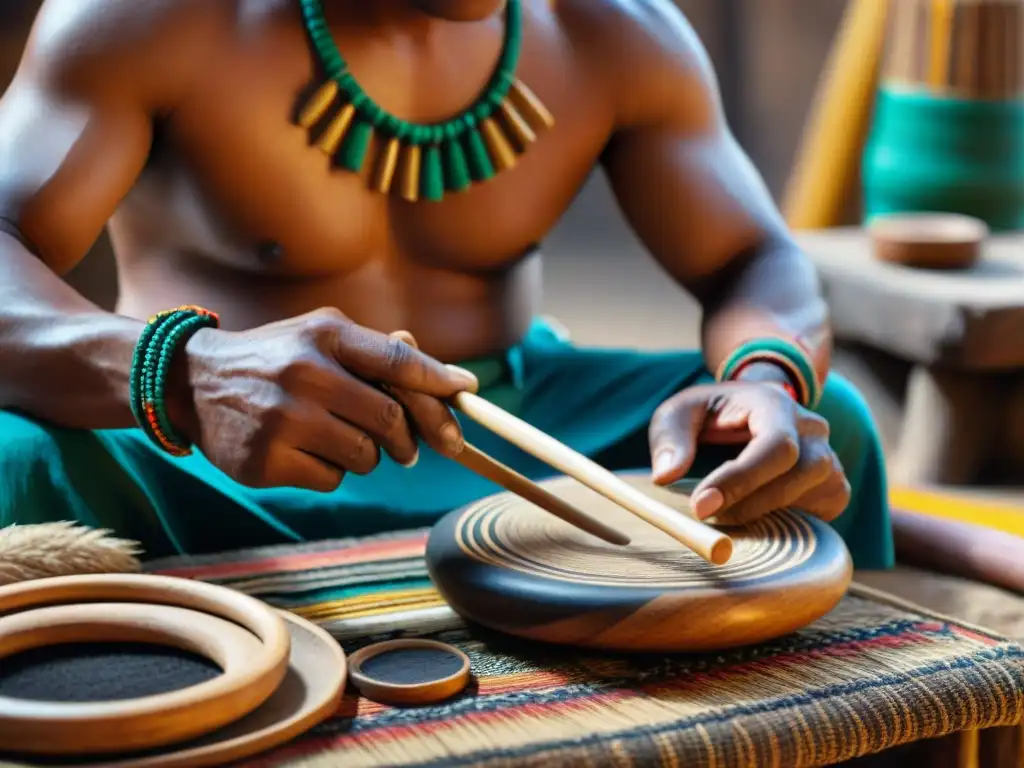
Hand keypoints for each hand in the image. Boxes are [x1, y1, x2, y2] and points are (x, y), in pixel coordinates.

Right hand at [169, 308, 477, 490]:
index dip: (438, 382)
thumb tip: (446, 377)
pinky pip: (332, 479)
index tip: (468, 393)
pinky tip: (303, 451)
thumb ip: (377, 352)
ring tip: (336, 436)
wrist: (194, 383)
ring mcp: (283, 420)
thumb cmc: (276, 358)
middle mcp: (305, 374)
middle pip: (392, 420)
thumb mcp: (319, 336)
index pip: (398, 362)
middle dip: (409, 438)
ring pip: (366, 457)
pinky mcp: (265, 461)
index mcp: (325, 337)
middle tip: (408, 446)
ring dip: (366, 455)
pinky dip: (330, 471)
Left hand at [648, 381, 850, 524]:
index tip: (700, 506)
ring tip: (727, 517)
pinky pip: (827, 510)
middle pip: (803, 472)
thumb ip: (670, 440)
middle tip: (706, 517)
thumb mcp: (678, 414)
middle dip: (752, 502)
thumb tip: (666, 476)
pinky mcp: (831, 486)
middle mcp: (811, 429)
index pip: (775, 445)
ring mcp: (828, 457)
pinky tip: (758, 521)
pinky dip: (795, 522)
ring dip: (771, 513)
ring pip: (818, 493)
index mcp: (775, 404)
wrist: (746, 413)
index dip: (741, 480)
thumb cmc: (709, 414)